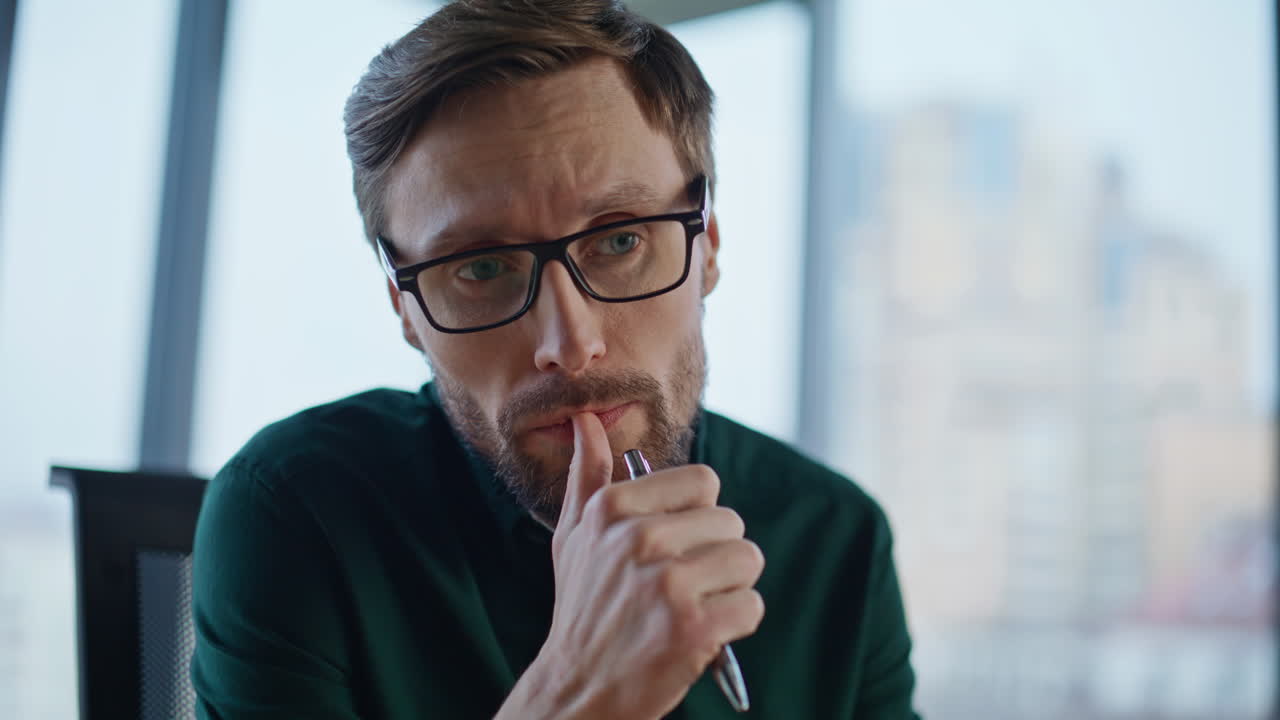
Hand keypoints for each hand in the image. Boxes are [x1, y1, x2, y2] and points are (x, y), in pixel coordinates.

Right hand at [497, 411, 764, 719]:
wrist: (578, 690)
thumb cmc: (583, 609)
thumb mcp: (573, 537)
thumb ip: (587, 475)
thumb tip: (586, 419)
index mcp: (613, 508)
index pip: (704, 482)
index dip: (699, 516)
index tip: (676, 544)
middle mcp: (639, 538)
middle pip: (732, 522)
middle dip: (718, 555)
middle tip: (685, 586)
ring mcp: (666, 584)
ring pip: (748, 560)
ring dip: (731, 588)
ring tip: (695, 607)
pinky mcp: (692, 628)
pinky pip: (753, 605)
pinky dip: (737, 624)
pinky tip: (704, 634)